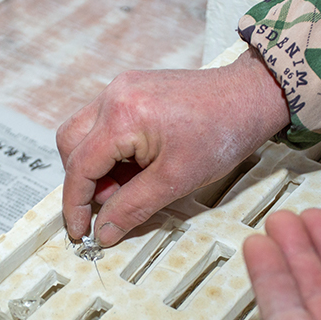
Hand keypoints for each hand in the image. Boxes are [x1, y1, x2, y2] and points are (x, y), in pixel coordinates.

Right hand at [57, 48, 288, 245]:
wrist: (250, 97)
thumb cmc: (222, 133)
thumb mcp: (175, 181)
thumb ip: (132, 207)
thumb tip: (103, 231)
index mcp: (122, 116)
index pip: (79, 166)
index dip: (75, 204)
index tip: (79, 230)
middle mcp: (114, 96)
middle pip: (71, 144)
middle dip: (84, 182)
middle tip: (110, 204)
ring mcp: (121, 88)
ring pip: (84, 133)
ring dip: (97, 166)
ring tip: (130, 184)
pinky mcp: (131, 89)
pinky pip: (104, 123)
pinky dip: (111, 150)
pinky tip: (138, 166)